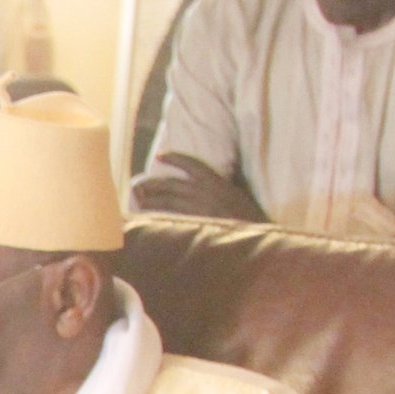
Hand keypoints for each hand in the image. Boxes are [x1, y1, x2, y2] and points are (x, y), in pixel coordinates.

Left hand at [131, 154, 266, 223]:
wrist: (257, 238)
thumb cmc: (250, 218)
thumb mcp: (239, 194)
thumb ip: (224, 184)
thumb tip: (213, 177)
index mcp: (218, 182)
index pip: (192, 164)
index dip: (174, 158)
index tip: (159, 155)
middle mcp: (206, 192)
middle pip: (170, 184)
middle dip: (151, 183)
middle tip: (137, 184)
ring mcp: (198, 209)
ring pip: (166, 201)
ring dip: (149, 201)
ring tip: (138, 201)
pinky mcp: (194, 225)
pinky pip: (169, 219)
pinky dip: (156, 217)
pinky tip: (146, 217)